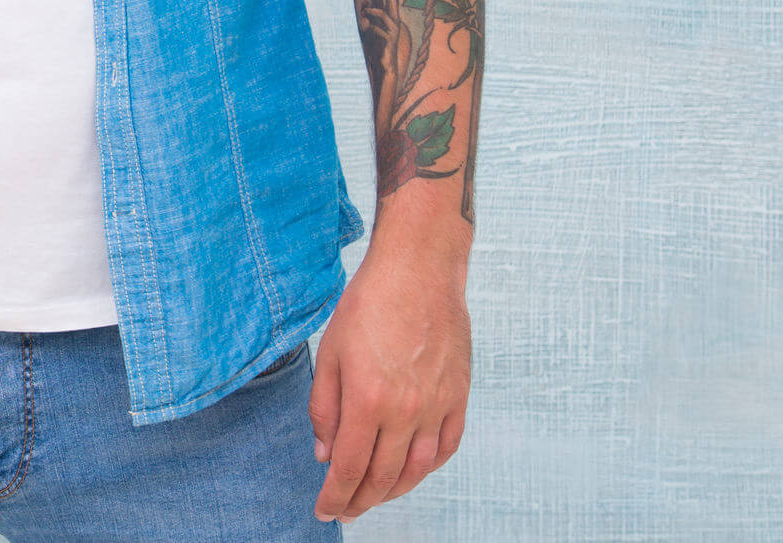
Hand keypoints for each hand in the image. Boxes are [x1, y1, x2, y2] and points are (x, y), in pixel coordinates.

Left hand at [307, 232, 471, 522]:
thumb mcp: (329, 353)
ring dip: (393, 490)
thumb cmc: (367, 306)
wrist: (418, 272)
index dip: (336, 496)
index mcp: (367, 399)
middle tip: (345, 510)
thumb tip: (325, 454)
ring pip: (417, 470)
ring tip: (373, 497)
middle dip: (360, 500)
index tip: (325, 511)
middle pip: (382, 476)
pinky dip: (427, 468)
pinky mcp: (459, 397)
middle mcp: (406, 410)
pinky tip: (412, 472)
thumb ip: (324, 409)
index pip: (349, 467)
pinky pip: (446, 448)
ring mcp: (437, 406)